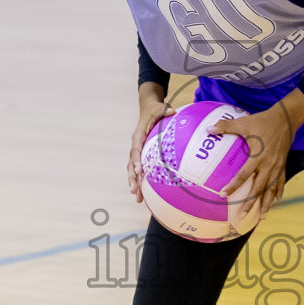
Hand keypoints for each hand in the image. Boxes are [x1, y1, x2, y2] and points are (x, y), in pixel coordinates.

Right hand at [129, 83, 174, 202]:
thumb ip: (164, 110)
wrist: (148, 108)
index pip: (136, 150)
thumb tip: (172, 111)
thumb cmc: (155, 109)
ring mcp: (138, 150)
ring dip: (134, 183)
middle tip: (135, 190)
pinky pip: (139, 168)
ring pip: (133, 169)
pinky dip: (140, 180)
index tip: (140, 171)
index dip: (136, 161)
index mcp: (139, 135)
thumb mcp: (160, 107)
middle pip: (131, 164)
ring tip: (137, 198)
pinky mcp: (141, 154)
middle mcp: (136, 144)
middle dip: (132, 178)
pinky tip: (144, 193)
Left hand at [210, 89, 303, 218]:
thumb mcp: (244, 123)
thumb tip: (208, 129)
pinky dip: (278, 192)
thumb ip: (226, 127)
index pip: (244, 175)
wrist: (286, 119)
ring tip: (262, 216)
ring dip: (266, 203)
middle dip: (250, 203)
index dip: (233, 185)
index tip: (224, 194)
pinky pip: (281, 181)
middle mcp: (268, 165)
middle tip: (242, 214)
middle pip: (259, 188)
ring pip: (271, 189)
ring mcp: (277, 166)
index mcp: (257, 156)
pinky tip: (276, 200)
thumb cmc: (263, 121)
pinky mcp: (283, 164)